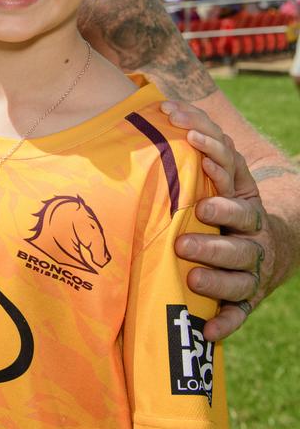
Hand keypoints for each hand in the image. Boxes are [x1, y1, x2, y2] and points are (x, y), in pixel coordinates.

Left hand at [163, 100, 270, 340]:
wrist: (269, 245)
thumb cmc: (222, 202)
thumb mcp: (217, 171)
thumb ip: (194, 139)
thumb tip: (160, 96)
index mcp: (242, 195)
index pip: (235, 174)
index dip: (215, 159)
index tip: (192, 148)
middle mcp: (252, 230)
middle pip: (242, 229)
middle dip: (216, 231)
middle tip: (185, 237)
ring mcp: (252, 267)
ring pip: (241, 275)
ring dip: (217, 277)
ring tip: (192, 277)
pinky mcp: (246, 299)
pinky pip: (240, 315)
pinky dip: (225, 324)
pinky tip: (207, 332)